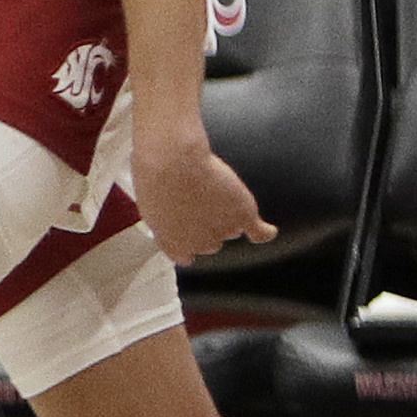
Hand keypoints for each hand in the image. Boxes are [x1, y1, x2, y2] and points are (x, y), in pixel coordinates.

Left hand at [133, 123, 274, 263]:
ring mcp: (224, 230)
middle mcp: (200, 244)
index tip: (189, 233)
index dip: (189, 243)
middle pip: (211, 242)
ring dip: (228, 216)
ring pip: (231, 229)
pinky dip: (264, 232)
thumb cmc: (155, 176)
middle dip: (207, 225)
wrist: (174, 161)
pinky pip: (259, 232)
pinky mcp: (243, 215)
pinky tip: (267, 231)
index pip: (185, 255)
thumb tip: (172, 215)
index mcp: (173, 244)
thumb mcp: (148, 204)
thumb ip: (163, 218)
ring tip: (217, 191)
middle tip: (201, 200)